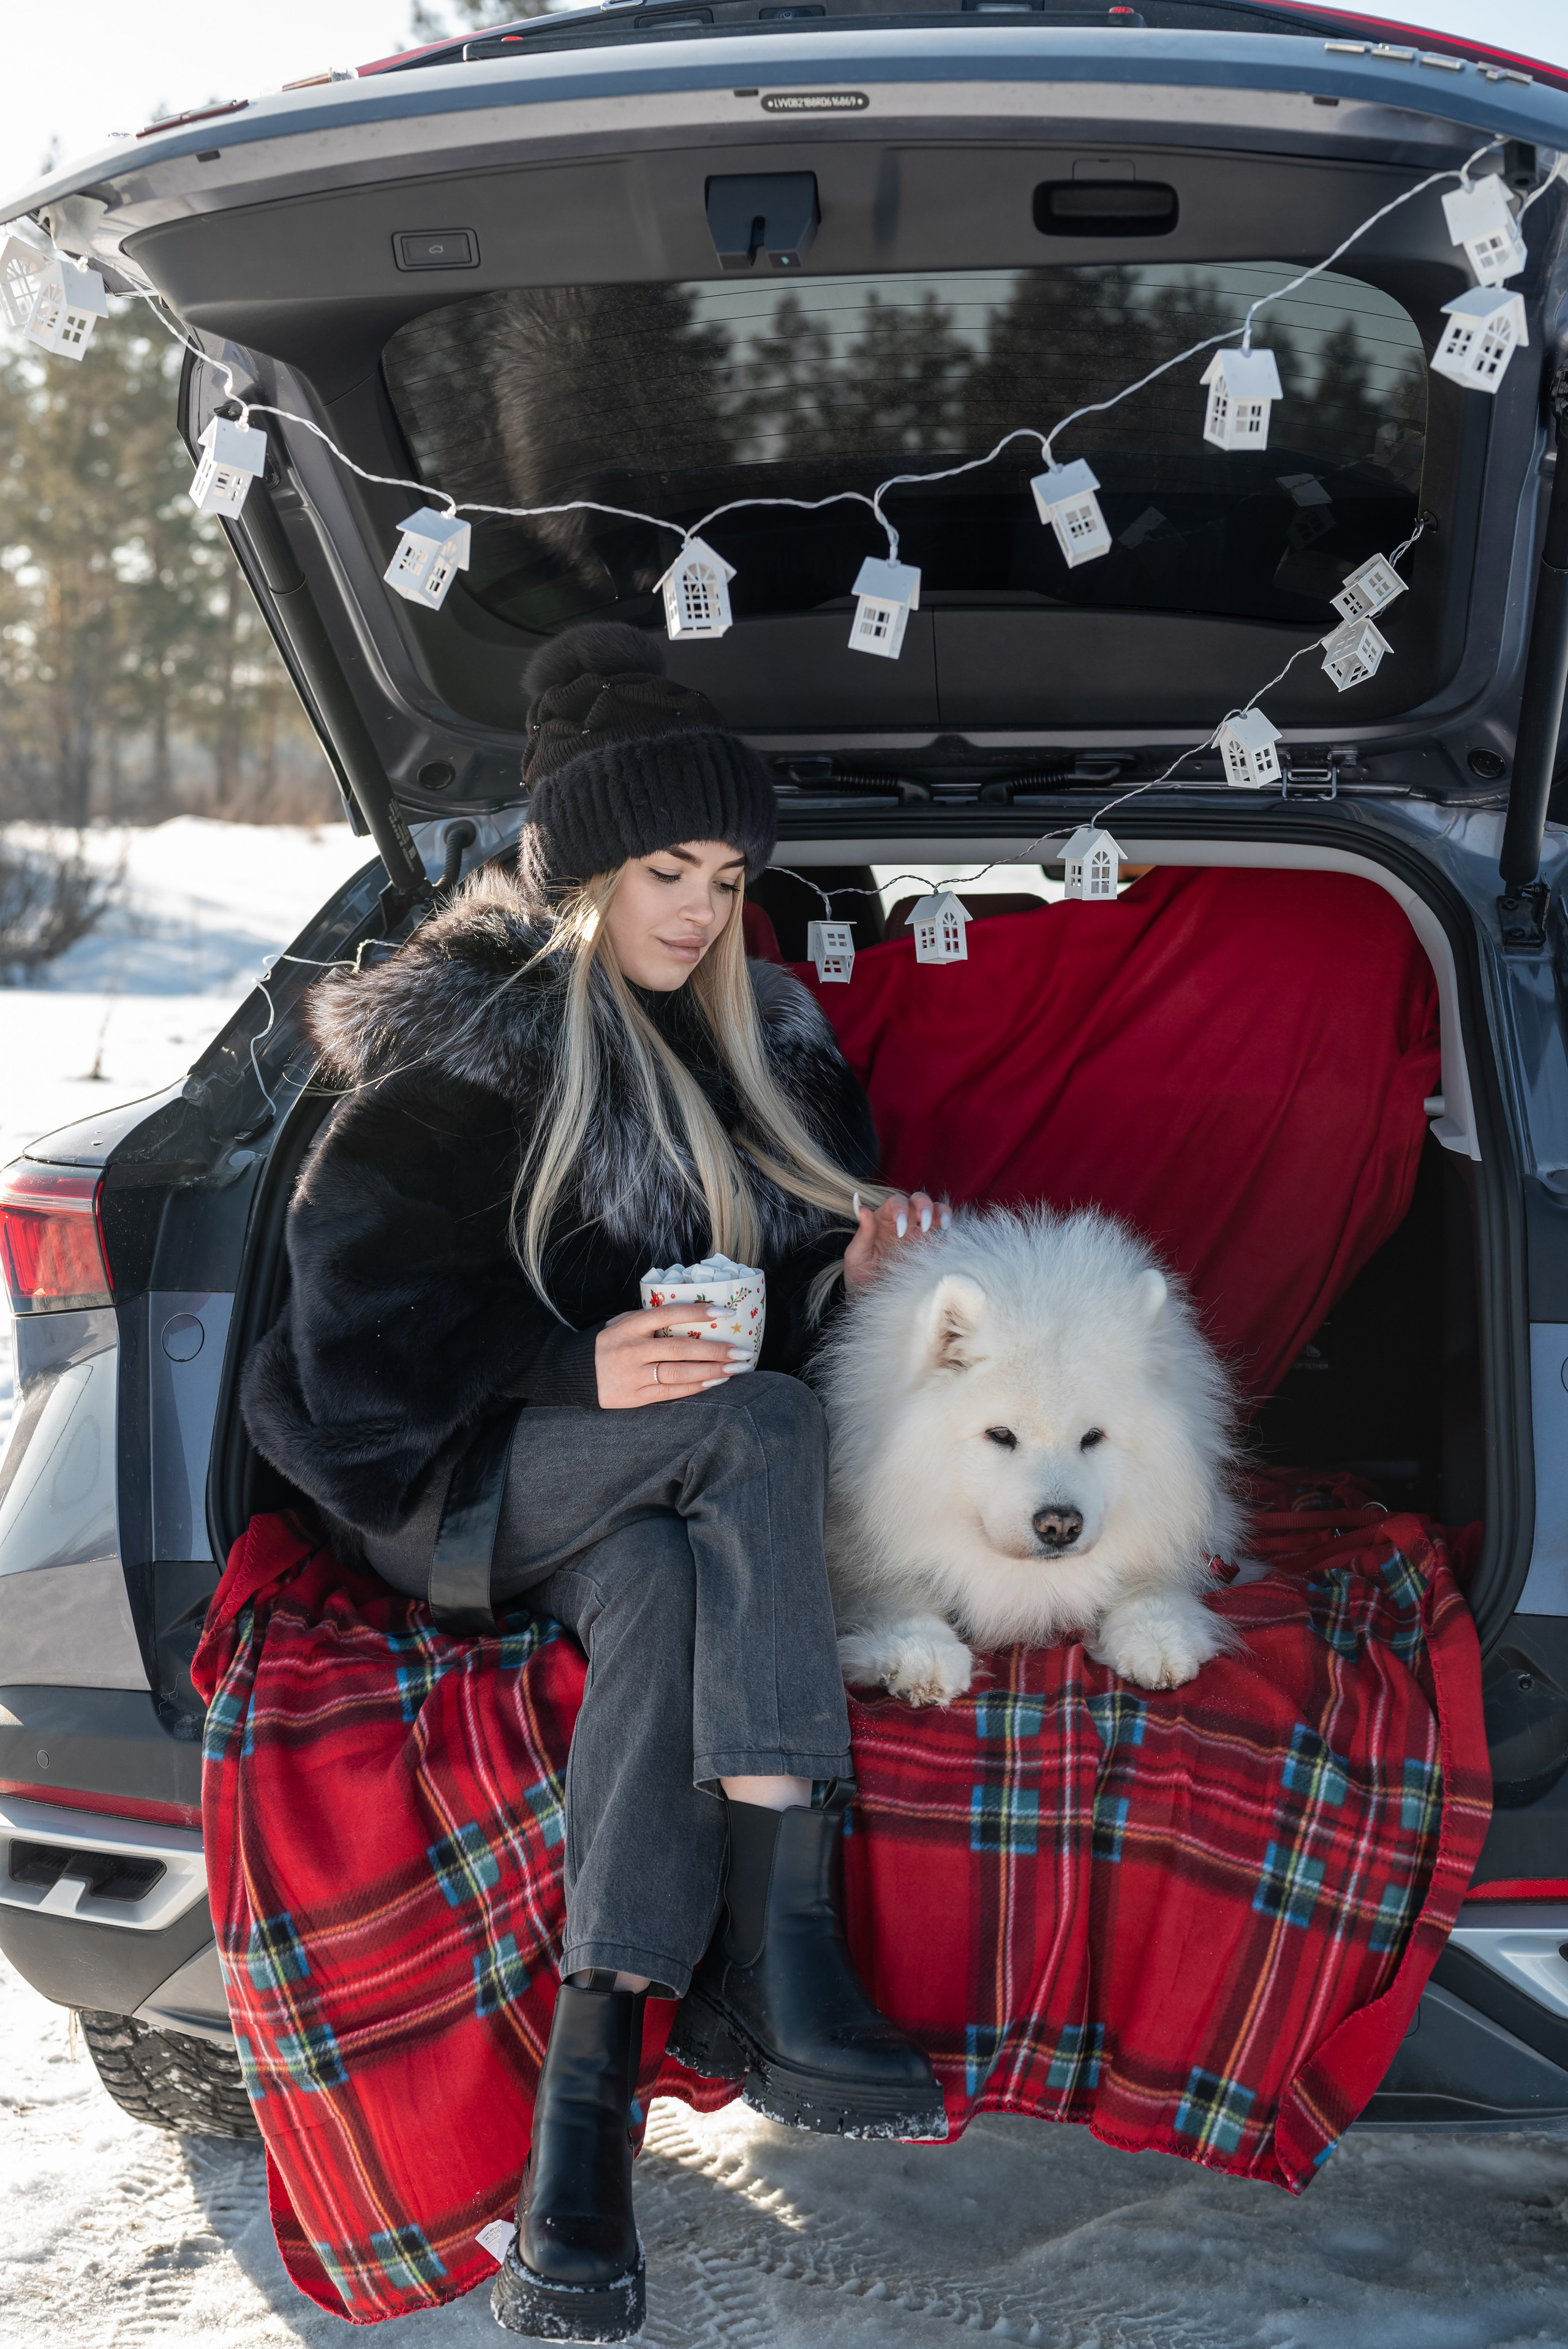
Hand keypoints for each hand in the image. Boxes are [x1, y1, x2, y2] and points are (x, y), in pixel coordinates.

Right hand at [594, 1306, 749, 1408]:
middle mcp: (632, 1349)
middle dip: (715, 1351)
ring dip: (711, 1371)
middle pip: (680, 1349)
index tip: (725, 1312)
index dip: (697, 1312)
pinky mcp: (635, 1396)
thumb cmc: (606, 1343)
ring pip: (678, 1373)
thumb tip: (691, 1313)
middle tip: (741, 1352)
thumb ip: (649, 1319)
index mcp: (630, 1326)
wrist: (574, 1374)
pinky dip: (695, 1387)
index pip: (668, 1314)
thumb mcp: (622, 1323)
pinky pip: (670, 1392)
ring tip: (735, 1369)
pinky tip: (715, 1382)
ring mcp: (633, 1375)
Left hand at [842, 1190, 948, 1294]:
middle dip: (924, 1205)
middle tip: (924, 1223)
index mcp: (884, 1219)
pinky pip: (944, 1233)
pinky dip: (948, 1232)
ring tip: (943, 1225)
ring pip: (935, 1210)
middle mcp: (904, 1221)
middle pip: (918, 1200)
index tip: (901, 1231)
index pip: (896, 1202)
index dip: (901, 1209)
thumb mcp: (857, 1255)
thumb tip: (862, 1208)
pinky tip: (945, 1240)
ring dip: (941, 1212)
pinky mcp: (931, 1248)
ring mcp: (919, 1233)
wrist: (872, 1298)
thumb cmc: (860, 1275)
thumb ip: (863, 1232)